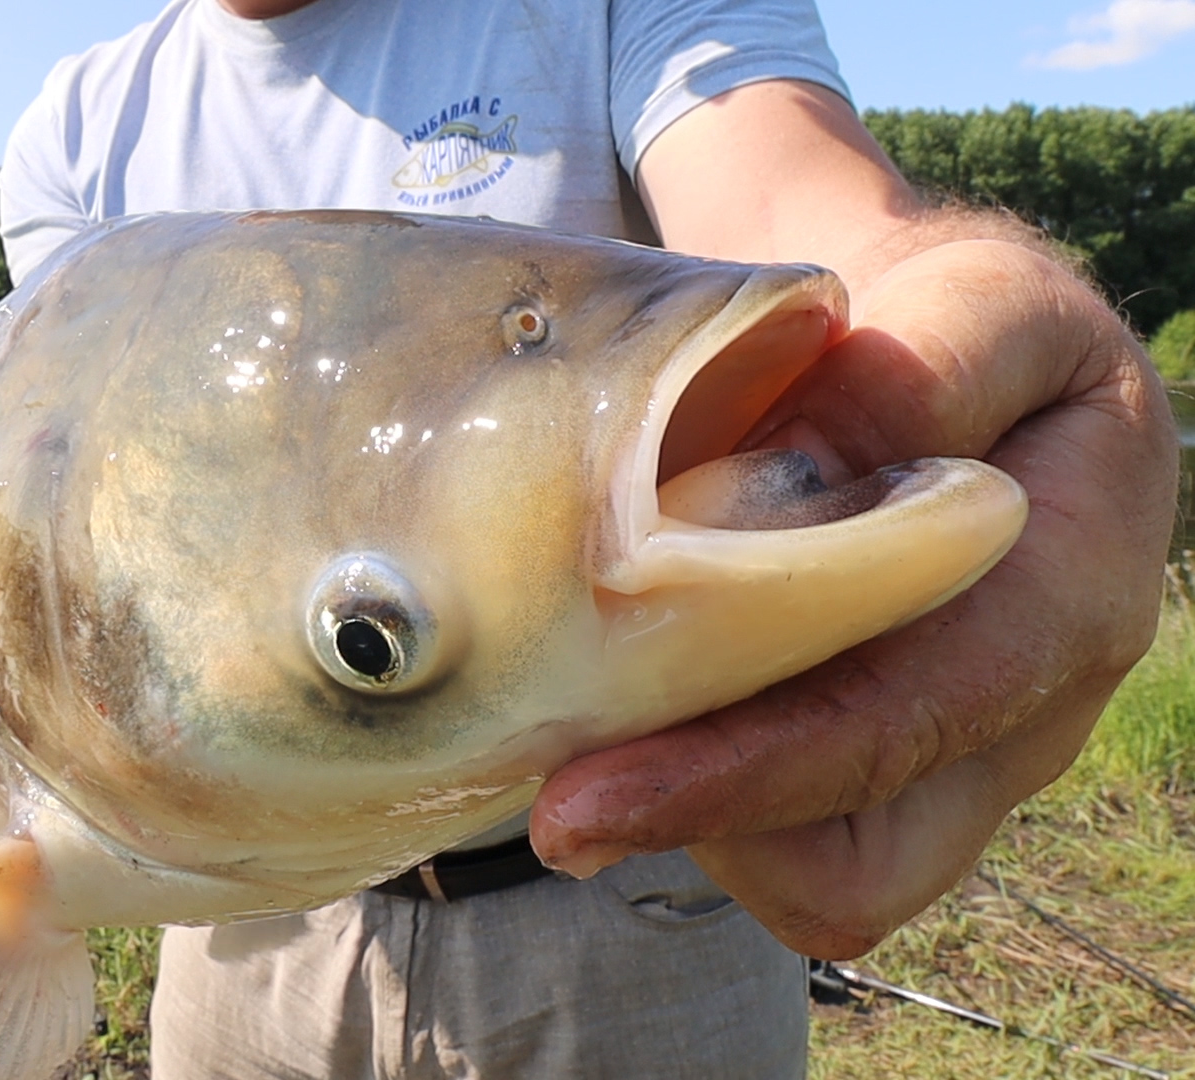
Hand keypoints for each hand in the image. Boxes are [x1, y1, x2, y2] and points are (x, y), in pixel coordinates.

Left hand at [529, 239, 1179, 957]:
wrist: (944, 348)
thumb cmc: (958, 322)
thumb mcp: (972, 300)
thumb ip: (911, 378)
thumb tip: (798, 487)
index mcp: (1068, 590)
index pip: (903, 726)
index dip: (739, 775)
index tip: (578, 799)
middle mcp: (1022, 714)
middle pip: (857, 864)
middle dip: (699, 828)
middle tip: (558, 779)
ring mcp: (946, 761)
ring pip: (807, 874)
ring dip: (689, 814)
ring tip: (597, 704)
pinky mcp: (870, 774)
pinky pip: (773, 843)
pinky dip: (690, 790)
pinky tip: (630, 694)